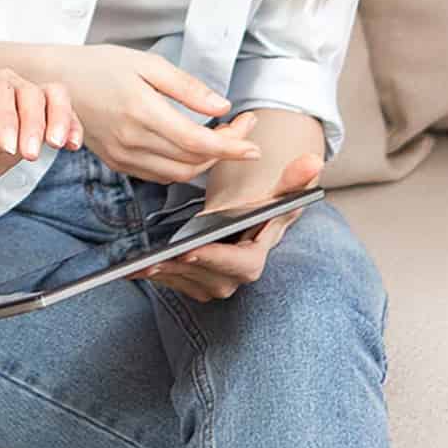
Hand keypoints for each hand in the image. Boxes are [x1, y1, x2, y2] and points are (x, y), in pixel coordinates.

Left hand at [0, 59, 81, 190]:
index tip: (8, 148)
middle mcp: (0, 82)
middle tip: (29, 156)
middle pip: (30, 91)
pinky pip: (61, 114)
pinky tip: (72, 145)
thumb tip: (0, 139)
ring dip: (60, 119)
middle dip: (34, 124)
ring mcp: (21, 98)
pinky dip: (70, 127)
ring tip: (57, 144)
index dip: (7, 118)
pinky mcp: (37, 118)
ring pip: (53, 95)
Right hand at [39, 44, 261, 183]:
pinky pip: (159, 174)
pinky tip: (191, 146)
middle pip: (194, 161)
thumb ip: (186, 88)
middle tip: (240, 128)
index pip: (199, 143)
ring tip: (219, 136)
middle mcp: (132, 140)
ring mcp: (123, 156)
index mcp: (142, 112)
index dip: (232, 147)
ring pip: (179, 174)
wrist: (54, 81)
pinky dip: (183, 166)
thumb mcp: (146, 63)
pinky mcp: (117, 162)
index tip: (254, 144)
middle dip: (226, 150)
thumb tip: (221, 106)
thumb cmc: (99, 65)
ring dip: (206, 161)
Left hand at [140, 146, 324, 302]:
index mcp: (254, 260)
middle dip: (181, 269)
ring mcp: (211, 286)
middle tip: (156, 258)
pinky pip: (170, 284)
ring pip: (184, 282)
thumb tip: (314, 161)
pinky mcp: (191, 287)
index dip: (217, 259)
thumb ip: (294, 182)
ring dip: (164, 273)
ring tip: (141, 262)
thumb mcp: (276, 197)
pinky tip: (133, 268)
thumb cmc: (261, 213)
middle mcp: (233, 280)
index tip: (193, 249)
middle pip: (205, 277)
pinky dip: (153, 276)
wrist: (246, 230)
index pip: (239, 266)